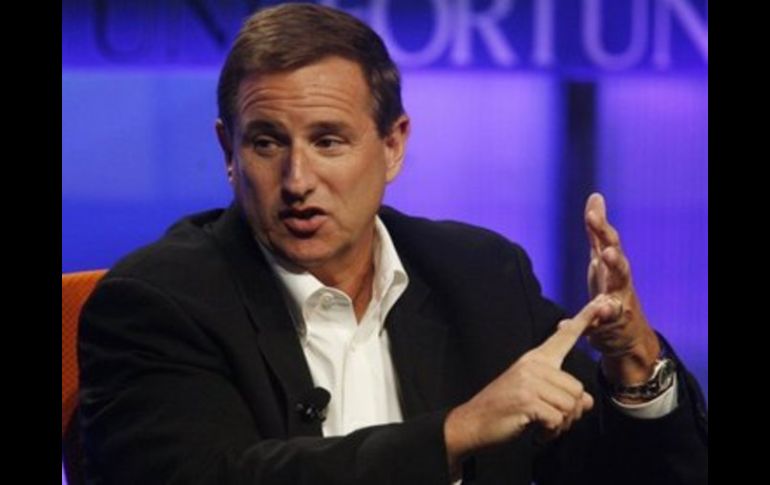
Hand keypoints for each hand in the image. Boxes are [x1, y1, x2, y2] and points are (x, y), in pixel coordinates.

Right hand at [444, 296, 614, 472]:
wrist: (473, 422)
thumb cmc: (505, 408)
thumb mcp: (535, 394)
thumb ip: (562, 392)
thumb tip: (587, 401)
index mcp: (535, 359)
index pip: (563, 337)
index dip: (583, 320)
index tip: (599, 302)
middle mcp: (534, 365)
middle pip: (578, 389)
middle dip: (570, 413)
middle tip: (550, 420)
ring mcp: (529, 382)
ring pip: (571, 406)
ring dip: (561, 425)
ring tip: (542, 426)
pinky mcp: (527, 400)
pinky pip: (558, 420)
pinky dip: (550, 432)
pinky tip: (537, 433)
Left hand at [584, 193, 659, 385]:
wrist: (625, 334)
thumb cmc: (611, 290)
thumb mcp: (601, 258)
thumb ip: (597, 231)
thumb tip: (595, 197)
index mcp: (612, 265)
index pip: (608, 242)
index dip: (600, 227)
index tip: (591, 210)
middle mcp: (619, 281)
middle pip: (619, 265)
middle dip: (614, 256)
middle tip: (607, 250)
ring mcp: (618, 303)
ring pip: (617, 293)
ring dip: (612, 286)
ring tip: (606, 279)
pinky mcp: (611, 324)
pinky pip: (603, 320)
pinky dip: (599, 317)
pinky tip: (597, 312)